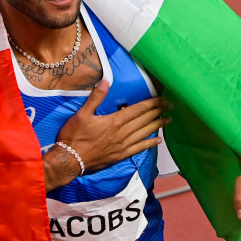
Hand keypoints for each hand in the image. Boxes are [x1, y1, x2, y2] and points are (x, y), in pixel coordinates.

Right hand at [44, 80, 169, 188]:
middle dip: (159, 112)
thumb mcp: (82, 114)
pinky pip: (139, 148)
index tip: (163, 99)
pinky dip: (149, 144)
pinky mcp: (120, 156)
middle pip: (145, 120)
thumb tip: (106, 81)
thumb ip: (96, 97)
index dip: (152, 103)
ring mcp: (123, 146)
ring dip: (158, 126)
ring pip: (145, 133)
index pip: (138, 110)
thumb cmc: (74, 136)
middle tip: (170, 106)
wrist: (70, 160)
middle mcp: (122, 133)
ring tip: (168, 120)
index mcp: (115, 121)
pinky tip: (157, 141)